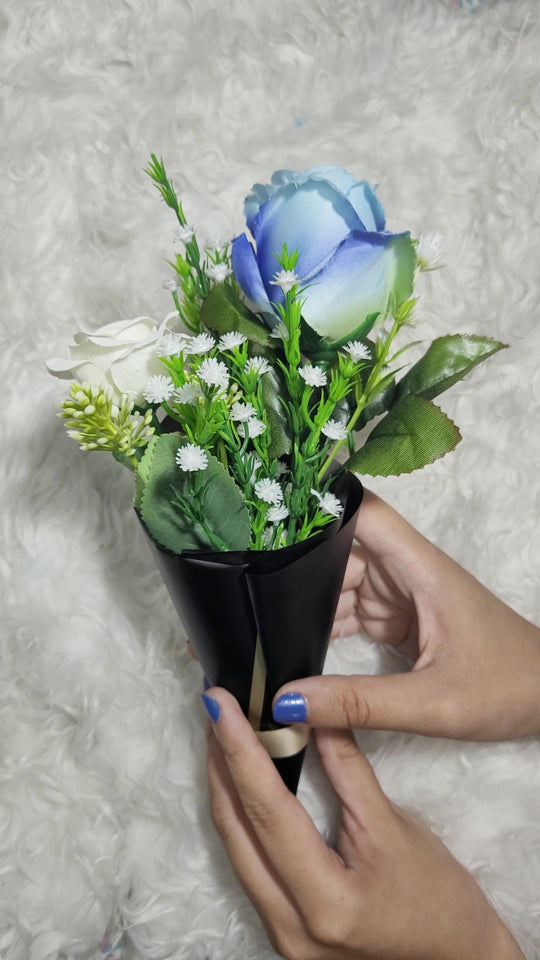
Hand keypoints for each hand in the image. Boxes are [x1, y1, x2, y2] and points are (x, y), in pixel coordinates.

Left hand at [205, 688, 523, 959]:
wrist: (455, 956)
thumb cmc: (436, 897)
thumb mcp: (394, 826)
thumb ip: (347, 768)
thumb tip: (311, 711)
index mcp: (325, 902)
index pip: (268, 812)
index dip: (240, 750)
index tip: (221, 703)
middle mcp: (289, 926)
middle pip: (237, 831)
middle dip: (221, 763)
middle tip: (216, 707)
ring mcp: (280, 934)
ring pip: (235, 847)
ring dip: (225, 786)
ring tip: (222, 732)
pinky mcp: (281, 927)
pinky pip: (246, 862)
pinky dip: (241, 815)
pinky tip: (239, 780)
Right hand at [273, 489, 539, 740]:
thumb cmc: (507, 687)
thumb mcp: (432, 704)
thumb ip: (358, 703)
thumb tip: (285, 702)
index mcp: (420, 569)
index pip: (364, 514)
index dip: (317, 508)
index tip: (263, 522)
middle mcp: (406, 572)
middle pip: (338, 551)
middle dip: (293, 569)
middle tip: (240, 593)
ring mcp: (401, 595)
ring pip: (338, 584)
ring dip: (303, 604)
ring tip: (255, 625)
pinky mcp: (399, 619)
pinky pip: (349, 613)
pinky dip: (322, 629)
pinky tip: (292, 647)